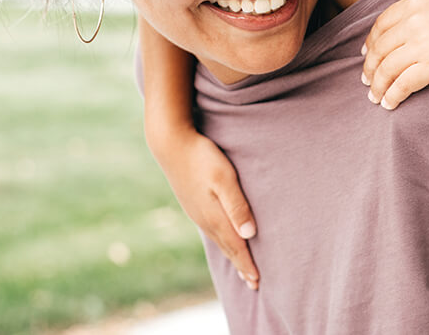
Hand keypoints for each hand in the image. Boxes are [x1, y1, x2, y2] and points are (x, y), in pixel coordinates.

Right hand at [153, 131, 260, 289]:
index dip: (247, 265)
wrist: (171, 144)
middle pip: (227, 248)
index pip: (236, 247)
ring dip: (231, 254)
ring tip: (241, 267)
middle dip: (241, 266)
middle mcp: (205, 219)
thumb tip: (249, 235)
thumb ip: (237, 205)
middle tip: (253, 284)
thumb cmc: (202, 157)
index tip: (257, 282)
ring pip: (218, 240)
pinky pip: (211, 230)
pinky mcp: (193, 204)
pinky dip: (221, 241)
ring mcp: (197, 212)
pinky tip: (223, 238)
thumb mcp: (224, 179)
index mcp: (215, 216)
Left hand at [361, 0, 428, 108]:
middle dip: (370, 67)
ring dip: (377, 85)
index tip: (367, 54)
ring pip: (387, 68)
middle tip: (367, 79)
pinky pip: (404, 84)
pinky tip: (390, 104)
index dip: (371, 42)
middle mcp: (414, 22)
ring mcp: (424, 45)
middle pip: (380, 48)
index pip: (382, 24)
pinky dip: (392, 95)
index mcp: (416, 2)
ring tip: (375, 96)